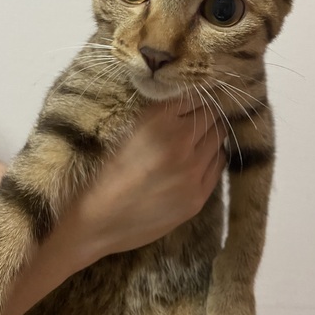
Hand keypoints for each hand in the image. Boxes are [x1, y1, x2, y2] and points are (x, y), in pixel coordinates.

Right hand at [48, 100, 226, 274]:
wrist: (95, 220)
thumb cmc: (103, 170)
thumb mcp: (127, 128)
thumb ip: (159, 113)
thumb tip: (184, 99)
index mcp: (159, 119)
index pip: (195, 95)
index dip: (193, 97)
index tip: (191, 101)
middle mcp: (181, 141)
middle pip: (211, 115)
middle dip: (205, 114)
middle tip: (195, 119)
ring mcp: (193, 171)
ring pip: (219, 138)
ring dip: (210, 135)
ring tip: (197, 140)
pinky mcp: (198, 196)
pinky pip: (219, 164)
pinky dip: (212, 157)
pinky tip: (198, 160)